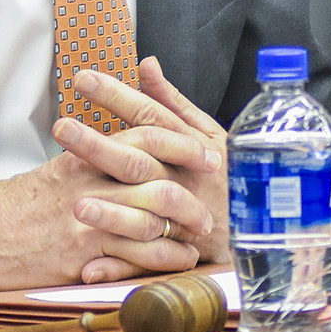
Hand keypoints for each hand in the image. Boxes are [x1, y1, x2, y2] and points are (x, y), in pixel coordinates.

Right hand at [0, 56, 227, 290]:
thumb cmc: (27, 203)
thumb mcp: (62, 169)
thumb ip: (100, 155)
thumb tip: (142, 147)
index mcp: (86, 156)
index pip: (145, 137)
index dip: (182, 144)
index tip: (210, 154)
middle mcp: (89, 184)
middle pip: (156, 181)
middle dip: (191, 196)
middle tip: (209, 209)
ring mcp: (87, 221)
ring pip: (150, 222)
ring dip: (181, 233)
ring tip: (197, 239)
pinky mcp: (82, 255)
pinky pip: (135, 258)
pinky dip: (163, 261)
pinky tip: (178, 262)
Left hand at [64, 56, 230, 276]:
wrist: (268, 227)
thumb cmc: (233, 173)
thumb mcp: (210, 133)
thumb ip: (173, 102)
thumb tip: (146, 64)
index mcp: (191, 146)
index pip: (149, 116)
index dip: (117, 97)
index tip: (82, 79)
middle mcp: (184, 178)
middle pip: (138, 160)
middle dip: (99, 145)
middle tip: (62, 128)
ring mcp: (182, 216)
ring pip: (144, 212)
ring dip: (110, 211)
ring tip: (73, 202)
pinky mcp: (181, 251)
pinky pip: (146, 262)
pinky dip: (119, 266)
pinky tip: (90, 267)